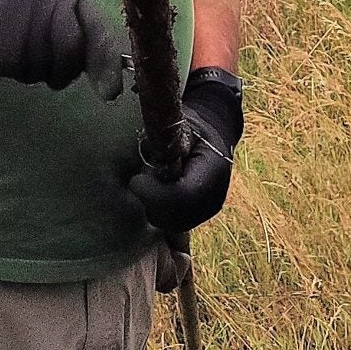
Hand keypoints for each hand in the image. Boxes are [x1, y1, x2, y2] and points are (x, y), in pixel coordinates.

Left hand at [128, 67, 243, 234]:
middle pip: (174, 216)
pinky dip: (159, 212)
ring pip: (171, 224)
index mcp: (213, 169)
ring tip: (151, 182)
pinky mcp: (198, 217)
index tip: (135, 180)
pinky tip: (156, 192)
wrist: (214, 136)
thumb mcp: (181, 124)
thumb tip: (149, 157)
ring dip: (154, 207)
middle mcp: (215, 197)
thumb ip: (166, 140)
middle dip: (151, 201)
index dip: (154, 194)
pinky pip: (173, 225)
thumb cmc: (193, 127)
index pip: (182, 196)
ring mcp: (208, 211)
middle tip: (141, 178)